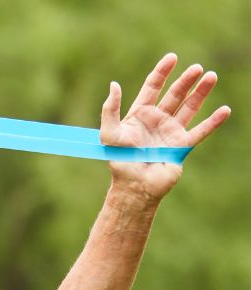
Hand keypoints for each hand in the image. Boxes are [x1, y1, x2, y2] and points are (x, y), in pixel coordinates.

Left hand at [101, 54, 230, 200]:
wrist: (134, 186)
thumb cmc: (119, 161)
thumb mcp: (109, 134)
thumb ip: (109, 110)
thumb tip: (114, 84)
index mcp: (140, 115)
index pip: (152, 88)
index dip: (161, 72)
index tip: (172, 58)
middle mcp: (157, 121)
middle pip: (174, 95)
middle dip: (185, 81)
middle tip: (196, 68)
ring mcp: (171, 132)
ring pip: (190, 107)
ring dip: (201, 93)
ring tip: (211, 76)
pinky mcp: (182, 146)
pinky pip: (201, 131)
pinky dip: (213, 122)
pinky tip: (225, 110)